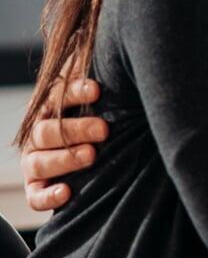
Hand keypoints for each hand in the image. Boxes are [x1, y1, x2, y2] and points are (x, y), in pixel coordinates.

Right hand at [19, 78, 106, 212]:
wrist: (96, 155)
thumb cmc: (104, 119)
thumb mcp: (102, 101)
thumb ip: (103, 87)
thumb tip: (123, 61)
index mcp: (50, 110)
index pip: (56, 97)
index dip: (75, 92)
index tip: (97, 90)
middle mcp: (37, 136)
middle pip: (46, 131)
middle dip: (76, 130)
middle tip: (103, 130)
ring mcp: (34, 163)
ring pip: (39, 162)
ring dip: (64, 159)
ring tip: (91, 155)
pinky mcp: (36, 188)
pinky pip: (35, 196)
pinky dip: (48, 196)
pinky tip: (66, 192)